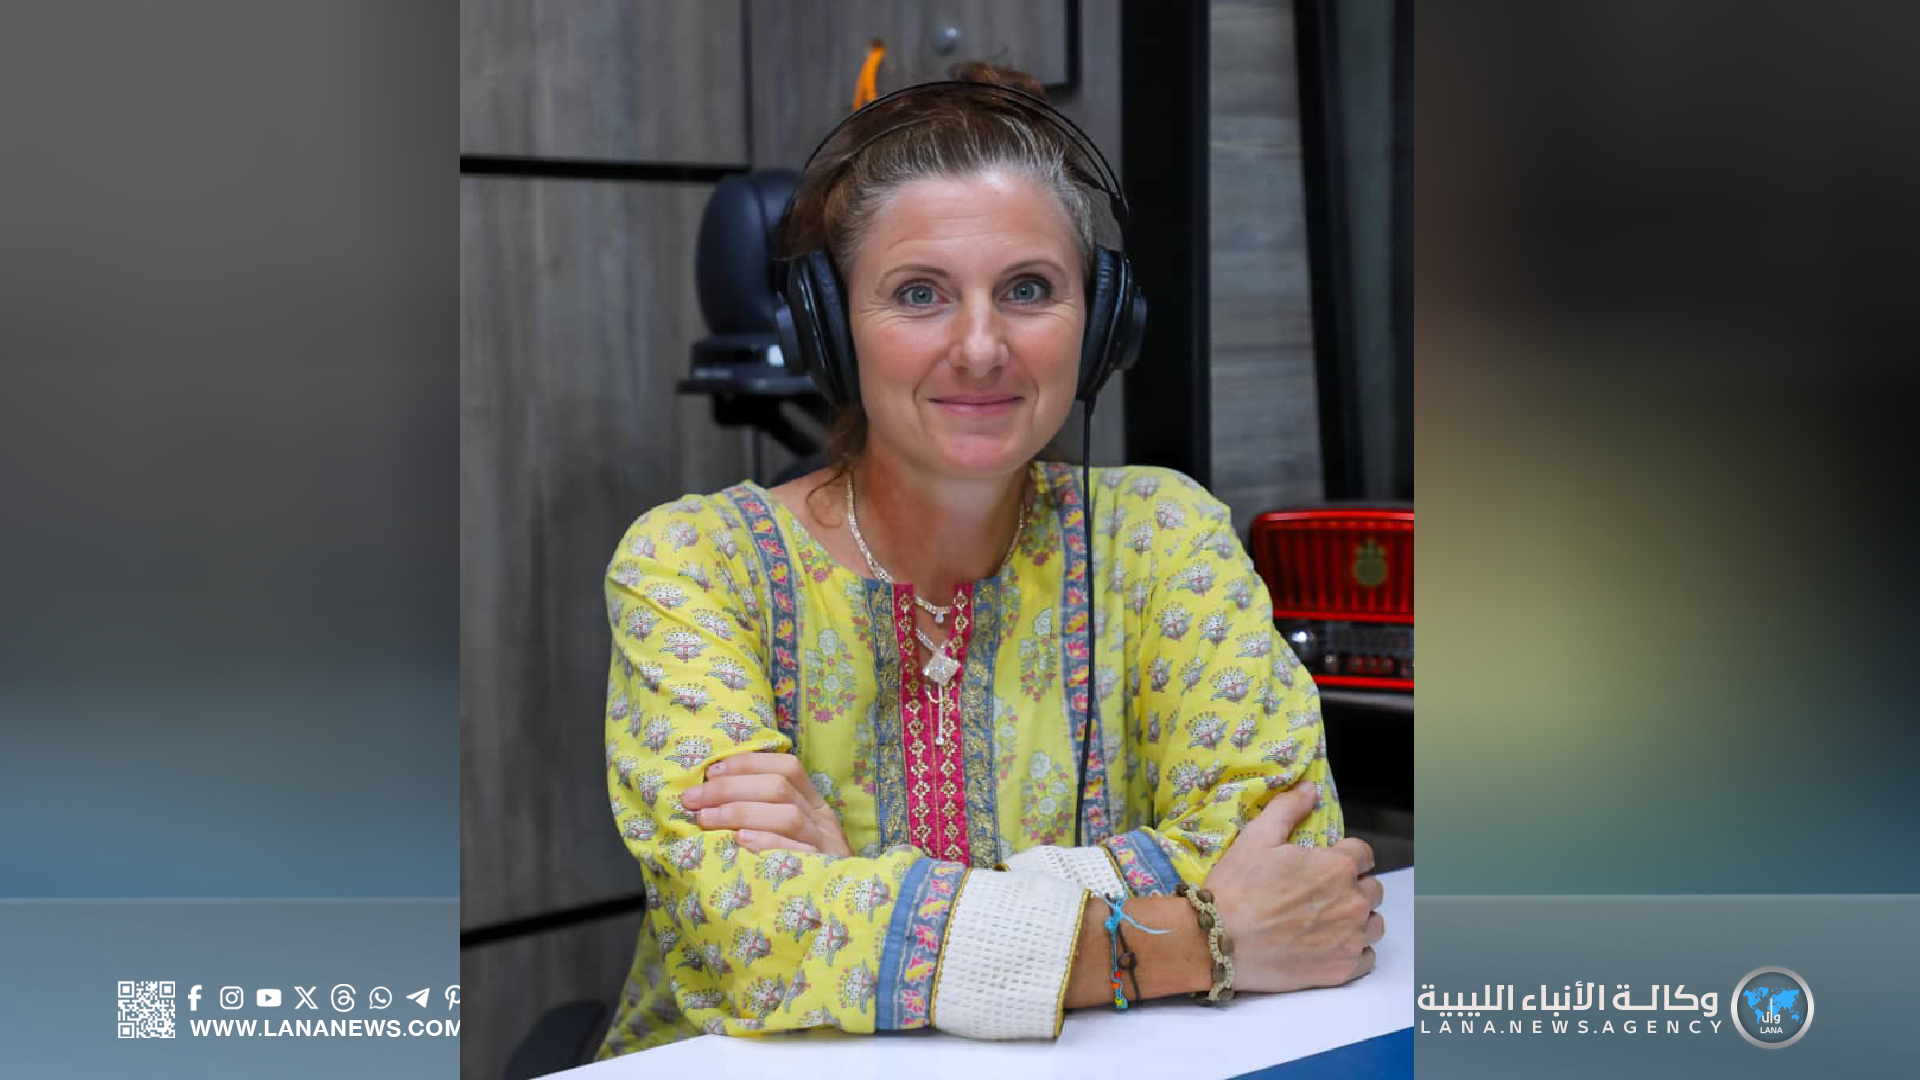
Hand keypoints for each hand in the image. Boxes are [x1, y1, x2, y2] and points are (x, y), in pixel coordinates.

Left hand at [680, 753, 852, 856]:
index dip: (748, 764)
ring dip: (740, 812)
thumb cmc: (798, 870)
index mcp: (814, 803)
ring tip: (705, 820)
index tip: (711, 771)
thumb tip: (710, 794)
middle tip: (693, 799)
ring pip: (788, 816)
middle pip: (779, 788)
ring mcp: (825, 846)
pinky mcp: (821, 873)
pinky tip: (740, 842)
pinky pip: (796, 852)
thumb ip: (762, 812)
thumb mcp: (786, 835)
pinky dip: (767, 843)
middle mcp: (822, 820)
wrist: (834, 912)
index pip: (787, 767)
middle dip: (730, 788)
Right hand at [1200, 783, 1384, 993]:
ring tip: (1329, 921)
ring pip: (1374, 924)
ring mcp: (1349, 939)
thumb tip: (1310, 788)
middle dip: (1353, 887)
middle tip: (1322, 894)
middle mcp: (1352, 902)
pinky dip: (1354, 951)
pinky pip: (1367, 958)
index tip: (1327, 864)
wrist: (1218, 941)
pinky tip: (1330, 946)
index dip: (1345, 856)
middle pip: (1373, 889)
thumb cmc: (1237, 888)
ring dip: (1359, 919)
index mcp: (1337, 867)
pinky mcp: (1341, 970)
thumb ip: (1288, 809)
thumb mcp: (1256, 837)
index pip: (1364, 854)